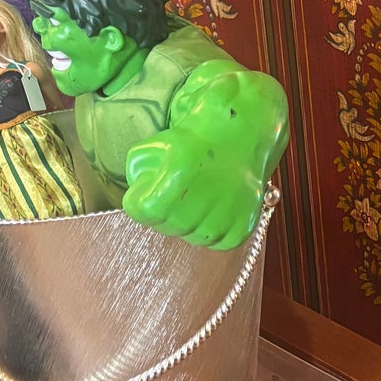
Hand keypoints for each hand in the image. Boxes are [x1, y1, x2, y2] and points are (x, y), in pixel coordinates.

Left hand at [123, 133, 266, 249]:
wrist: (241, 138)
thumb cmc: (195, 141)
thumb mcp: (154, 145)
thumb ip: (137, 172)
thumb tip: (140, 201)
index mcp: (178, 174)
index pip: (141, 210)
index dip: (139, 199)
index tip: (148, 189)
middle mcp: (202, 200)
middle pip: (165, 226)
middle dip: (164, 211)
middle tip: (177, 190)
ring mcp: (225, 217)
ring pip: (191, 237)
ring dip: (189, 222)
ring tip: (199, 197)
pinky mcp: (243, 226)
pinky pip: (217, 242)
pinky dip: (213, 230)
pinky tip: (216, 208)